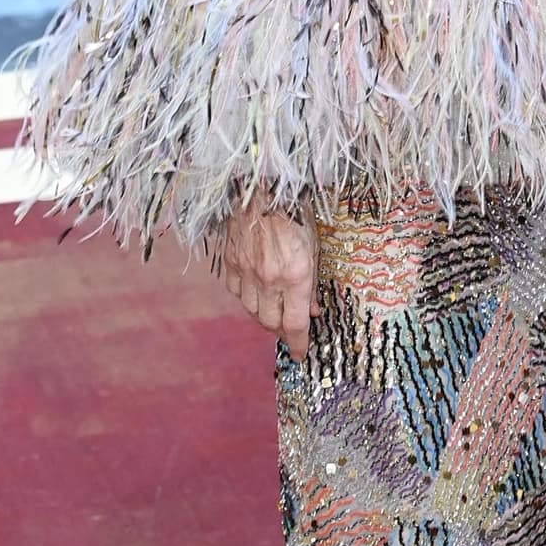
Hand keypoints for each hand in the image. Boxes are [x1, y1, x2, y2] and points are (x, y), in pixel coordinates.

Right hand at [219, 194, 319, 361]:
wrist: (260, 190)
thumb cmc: (293, 213)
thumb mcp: (314, 248)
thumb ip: (312, 284)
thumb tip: (313, 310)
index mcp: (294, 276)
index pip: (296, 324)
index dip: (298, 344)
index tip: (300, 355)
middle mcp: (268, 279)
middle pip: (272, 323)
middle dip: (282, 332)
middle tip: (290, 330)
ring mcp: (246, 273)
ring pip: (253, 312)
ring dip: (265, 316)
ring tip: (276, 311)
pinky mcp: (231, 265)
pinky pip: (238, 294)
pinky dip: (249, 299)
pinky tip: (258, 291)